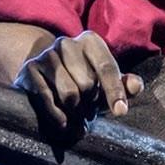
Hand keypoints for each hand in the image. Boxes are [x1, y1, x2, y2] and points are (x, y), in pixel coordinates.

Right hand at [13, 30, 143, 138]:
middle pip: (87, 84)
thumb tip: (135, 85)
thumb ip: (125, 84)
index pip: (107, 68)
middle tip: (89, 111)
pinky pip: (47, 99)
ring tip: (77, 114)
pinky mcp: (30, 69)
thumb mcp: (106, 82)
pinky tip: (64, 122)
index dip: (115, 92)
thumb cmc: (83, 79)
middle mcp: (68, 43)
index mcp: (91, 41)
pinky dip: (58, 116)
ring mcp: (47, 55)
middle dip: (91, 104)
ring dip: (75, 112)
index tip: (121, 111)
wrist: (44, 74)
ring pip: (68, 94)